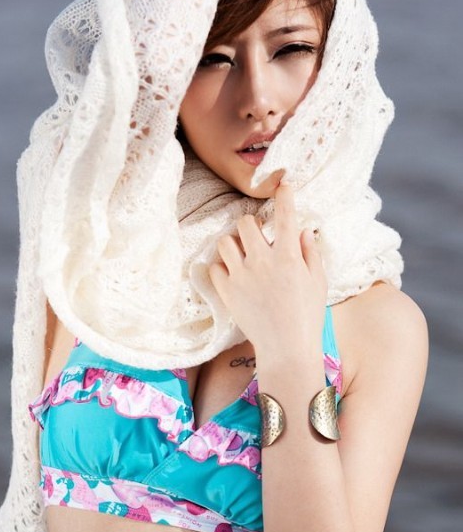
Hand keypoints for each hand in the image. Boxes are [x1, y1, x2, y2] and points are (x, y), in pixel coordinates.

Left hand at [209, 179, 327, 361]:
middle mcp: (262, 261)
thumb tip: (303, 231)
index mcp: (288, 256)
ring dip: (233, 244)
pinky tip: (232, 274)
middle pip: (245, 223)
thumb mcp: (317, 282)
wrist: (287, 348)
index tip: (283, 184)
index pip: (285, 216)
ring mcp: (242, 276)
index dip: (284, 195)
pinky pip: (214, 268)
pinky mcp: (227, 292)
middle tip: (257, 238)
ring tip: (242, 255)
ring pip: (224, 242)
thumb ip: (310, 253)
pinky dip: (221, 268)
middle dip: (250, 226)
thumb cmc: (307, 316)